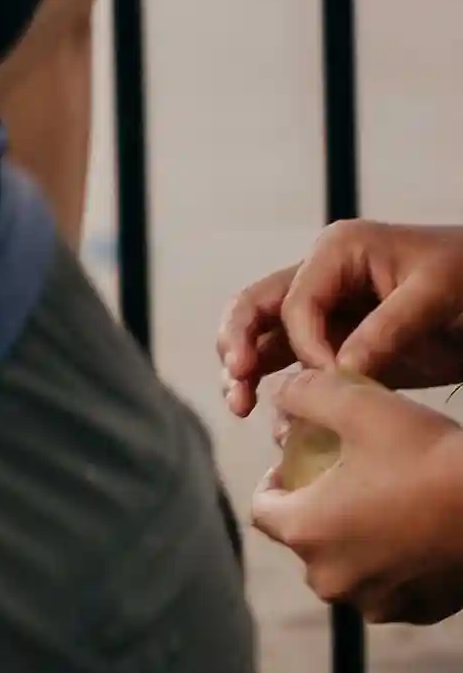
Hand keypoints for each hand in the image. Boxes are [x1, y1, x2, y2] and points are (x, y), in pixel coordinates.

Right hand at [222, 219, 462, 412]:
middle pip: (256, 309)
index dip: (305, 344)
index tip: (331, 379)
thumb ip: (386, 329)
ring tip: (239, 406)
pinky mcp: (339, 342)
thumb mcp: (436, 294)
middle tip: (236, 385)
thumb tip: (339, 373)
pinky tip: (279, 419)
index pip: (296, 301)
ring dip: (244, 370)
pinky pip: (296, 364)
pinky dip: (280, 388)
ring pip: (265, 338)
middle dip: (237, 346)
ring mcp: (326, 310)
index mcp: (337, 252)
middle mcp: (320, 277)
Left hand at [250, 367, 462, 623]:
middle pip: (304, 540)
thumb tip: (280, 391)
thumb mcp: (362, 407)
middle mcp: (330, 578)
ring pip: (346, 566)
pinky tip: (415, 533)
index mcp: (304, 532)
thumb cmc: (432, 459)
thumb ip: (307, 395)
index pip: (262, 507)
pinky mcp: (416, 612)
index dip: (275, 480)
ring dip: (354, 539)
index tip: (297, 463)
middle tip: (345, 479)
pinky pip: (387, 586)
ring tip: (382, 505)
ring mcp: (375, 602)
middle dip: (316, 509)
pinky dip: (392, 563)